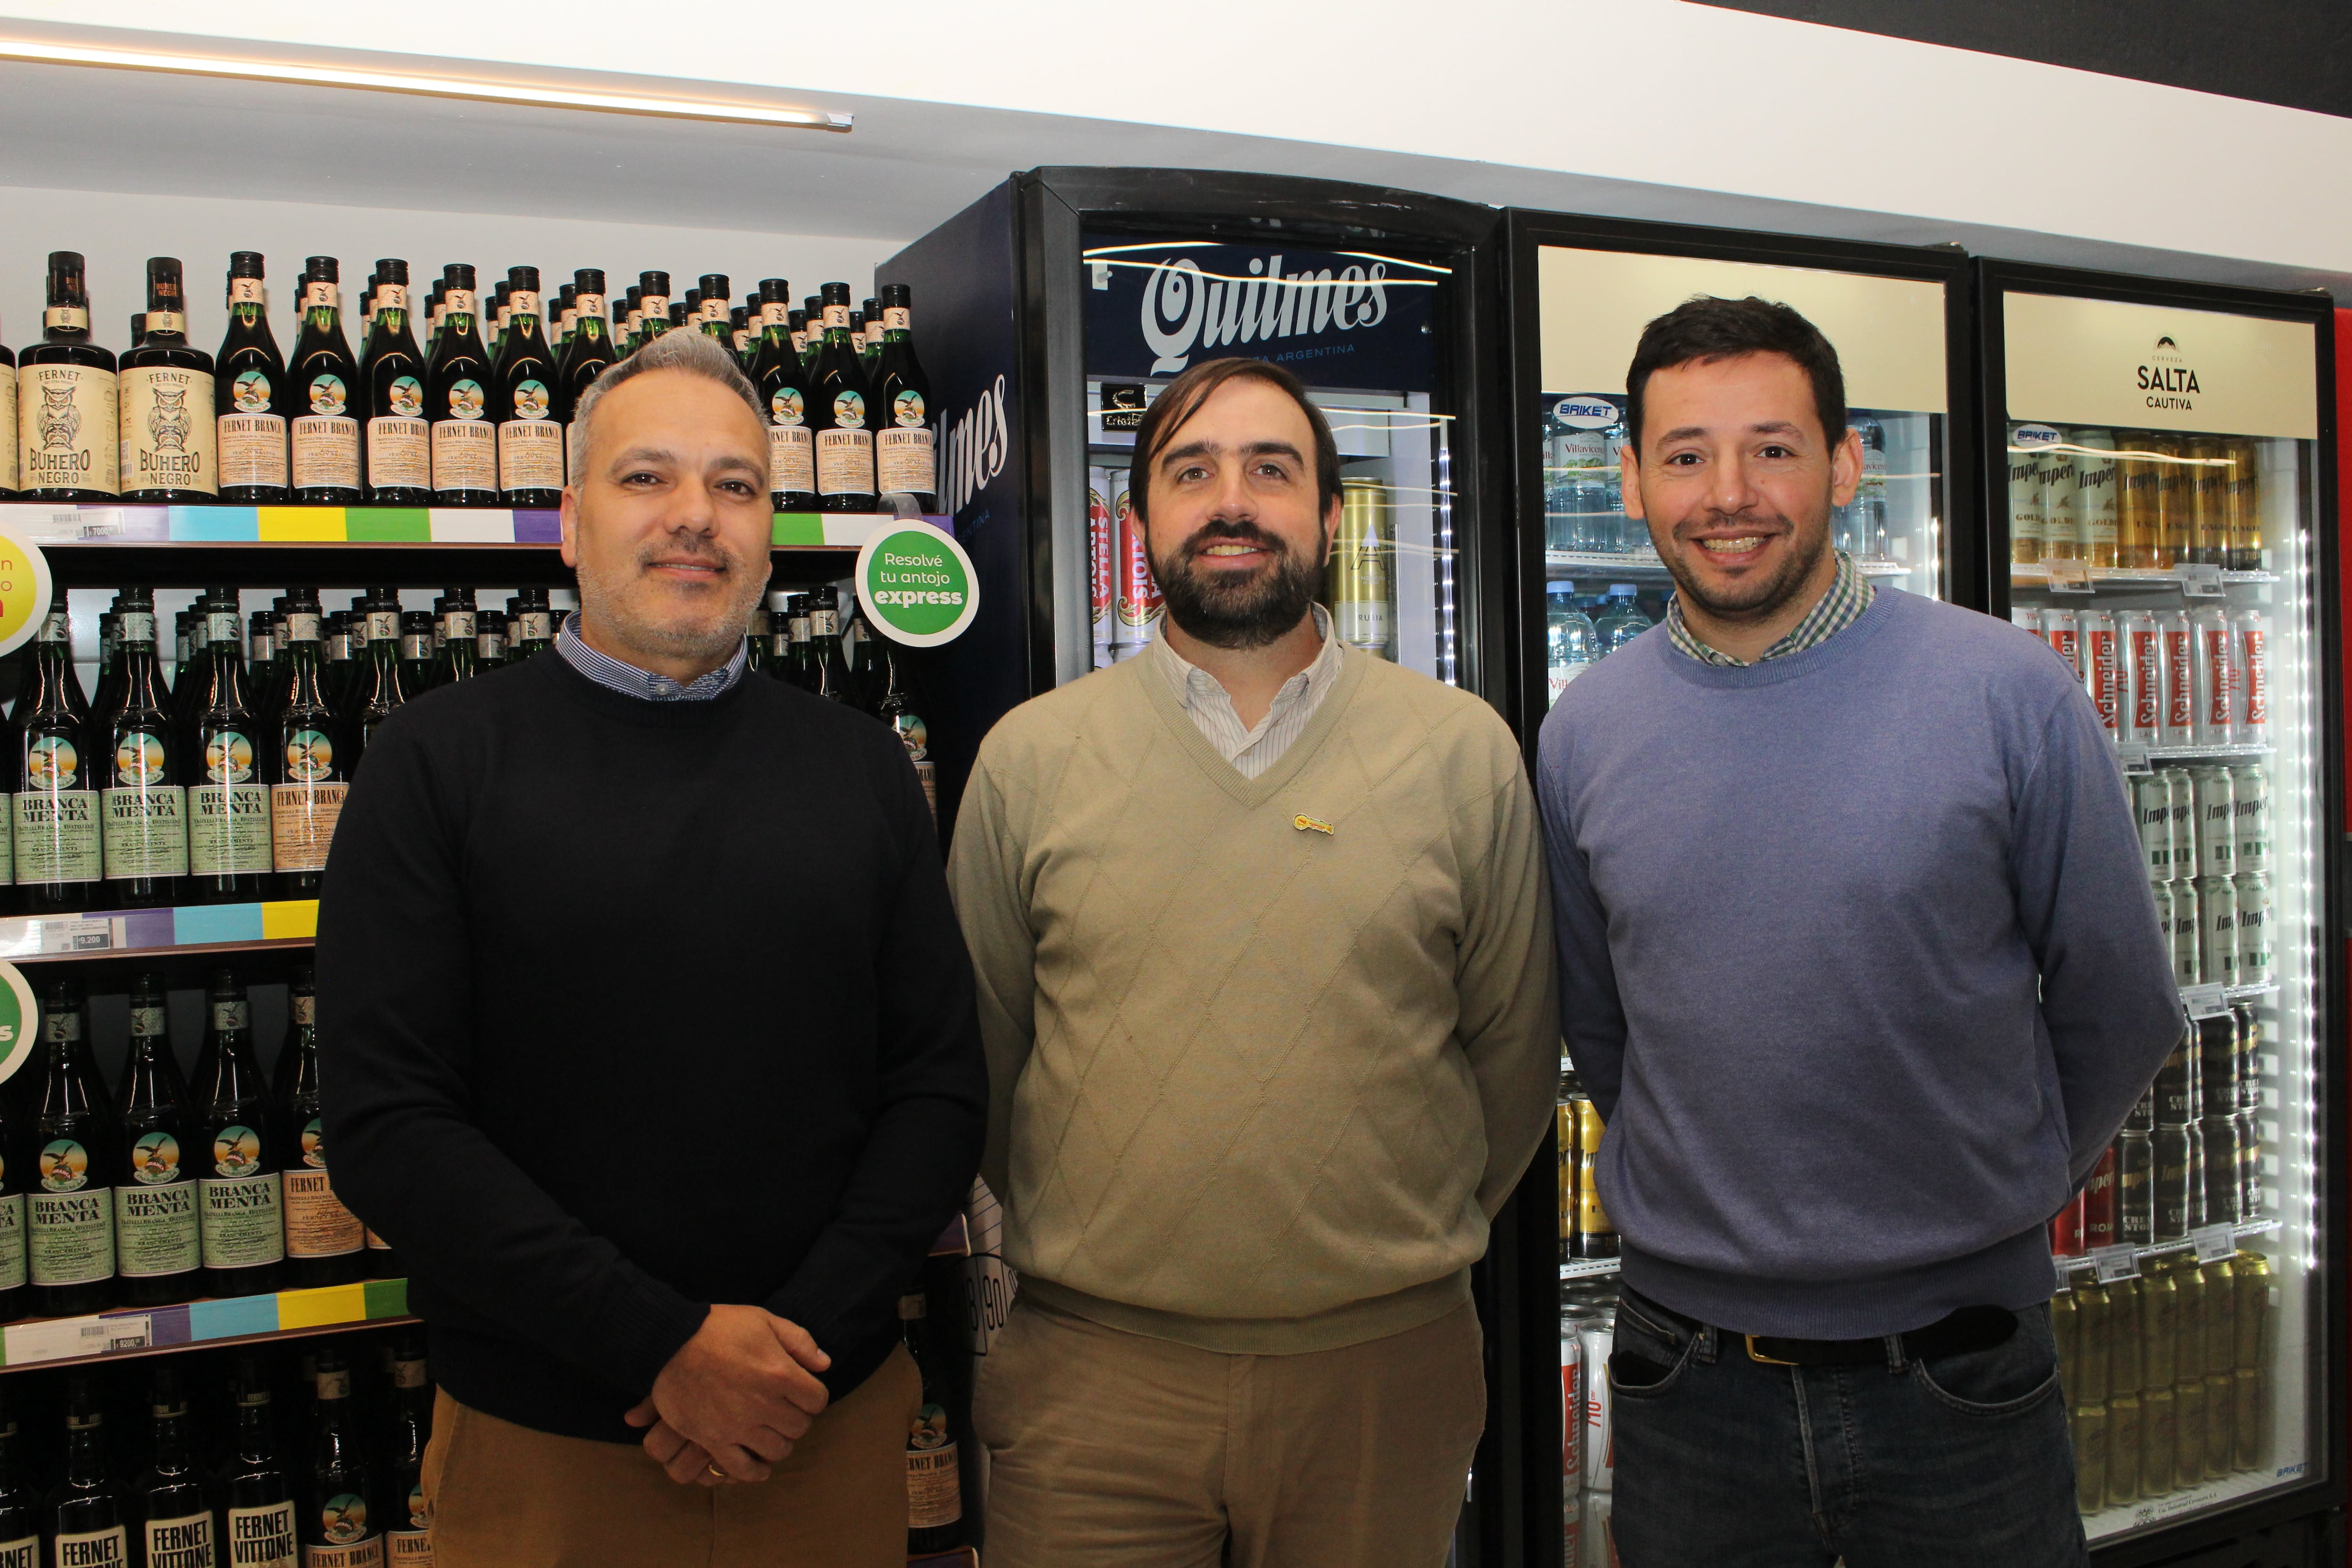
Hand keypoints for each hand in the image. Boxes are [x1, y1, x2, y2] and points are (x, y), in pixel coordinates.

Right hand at [624, 1304, 831, 1482]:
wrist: (669, 1341)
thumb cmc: (719, 1327)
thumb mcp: (765, 1320)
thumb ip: (800, 1341)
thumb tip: (825, 1365)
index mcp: (780, 1373)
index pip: (818, 1400)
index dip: (813, 1396)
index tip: (803, 1391)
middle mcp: (763, 1404)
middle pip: (799, 1427)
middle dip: (797, 1418)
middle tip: (785, 1409)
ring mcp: (738, 1425)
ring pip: (776, 1450)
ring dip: (779, 1442)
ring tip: (771, 1431)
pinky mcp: (713, 1440)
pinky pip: (741, 1469)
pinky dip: (754, 1471)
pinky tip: (759, 1464)